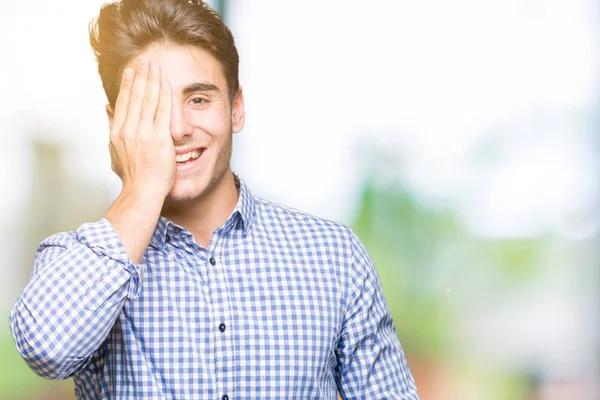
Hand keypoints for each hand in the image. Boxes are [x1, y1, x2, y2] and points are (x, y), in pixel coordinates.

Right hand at [109, 57, 174, 198]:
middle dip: (140, 75)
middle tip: (145, 59)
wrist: (142, 192)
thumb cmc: (132, 177)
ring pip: (148, 99)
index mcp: (118, 132)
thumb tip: (106, 109)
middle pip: (135, 95)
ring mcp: (144, 133)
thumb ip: (112, 128)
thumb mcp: (115, 150)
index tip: (131, 70)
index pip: (123, 101)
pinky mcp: (159, 137)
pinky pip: (163, 110)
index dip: (128, 84)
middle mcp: (129, 129)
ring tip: (154, 64)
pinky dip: (164, 94)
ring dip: (152, 79)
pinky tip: (166, 82)